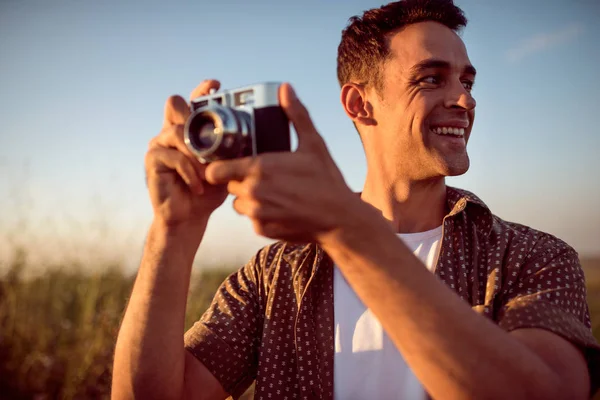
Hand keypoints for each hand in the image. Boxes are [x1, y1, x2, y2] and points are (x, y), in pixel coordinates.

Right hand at [144, 80, 227, 229]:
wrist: (190, 217)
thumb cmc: (208, 191)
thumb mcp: (225, 168)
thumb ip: (232, 151)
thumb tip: (251, 138)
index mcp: (189, 131)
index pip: (193, 103)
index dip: (202, 91)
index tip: (215, 85)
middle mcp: (171, 133)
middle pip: (173, 103)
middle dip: (191, 113)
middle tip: (205, 131)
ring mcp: (159, 145)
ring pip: (175, 131)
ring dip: (195, 153)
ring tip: (206, 172)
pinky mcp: (152, 161)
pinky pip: (173, 157)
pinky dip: (189, 172)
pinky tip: (197, 185)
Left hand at [204, 83, 362, 242]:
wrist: (339, 219)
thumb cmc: (326, 180)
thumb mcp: (313, 143)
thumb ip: (295, 114)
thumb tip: (286, 88)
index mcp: (259, 168)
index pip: (216, 170)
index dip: (218, 166)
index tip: (226, 163)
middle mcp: (252, 192)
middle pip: (228, 185)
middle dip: (238, 179)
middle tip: (260, 175)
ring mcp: (256, 214)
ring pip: (238, 204)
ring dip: (248, 198)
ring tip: (271, 192)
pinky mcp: (262, 230)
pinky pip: (252, 220)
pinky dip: (261, 215)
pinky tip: (280, 208)